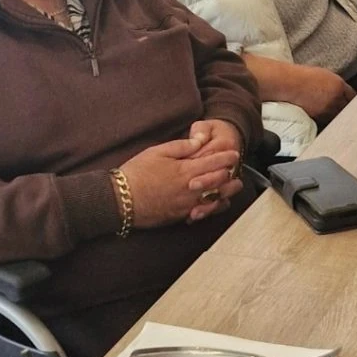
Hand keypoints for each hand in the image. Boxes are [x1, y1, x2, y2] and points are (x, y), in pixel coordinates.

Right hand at [116, 135, 242, 228]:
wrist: (120, 200)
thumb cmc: (136, 173)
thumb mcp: (157, 152)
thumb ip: (182, 146)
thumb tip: (199, 140)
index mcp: (186, 170)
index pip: (215, 162)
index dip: (228, 157)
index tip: (234, 153)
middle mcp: (191, 189)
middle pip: (221, 182)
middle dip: (232, 174)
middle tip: (237, 169)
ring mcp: (188, 205)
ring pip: (217, 200)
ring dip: (227, 192)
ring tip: (233, 186)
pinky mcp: (181, 216)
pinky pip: (205, 213)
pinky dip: (214, 207)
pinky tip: (217, 203)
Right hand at [285, 63, 355, 121]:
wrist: (290, 84)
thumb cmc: (305, 77)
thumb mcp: (326, 75)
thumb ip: (338, 85)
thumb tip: (345, 93)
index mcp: (339, 85)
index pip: (353, 96)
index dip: (353, 100)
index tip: (354, 103)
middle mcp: (336, 97)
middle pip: (349, 108)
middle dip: (348, 109)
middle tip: (348, 111)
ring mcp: (328, 108)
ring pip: (340, 116)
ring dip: (340, 116)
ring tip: (338, 115)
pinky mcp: (319, 116)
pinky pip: (330, 120)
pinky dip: (330, 119)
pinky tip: (328, 117)